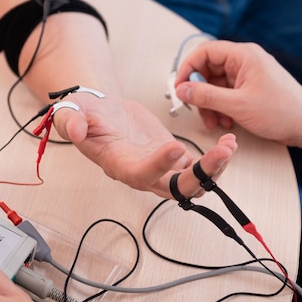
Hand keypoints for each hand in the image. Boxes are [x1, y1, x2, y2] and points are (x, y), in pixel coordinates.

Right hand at [52, 92, 237, 198]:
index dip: (159, 165)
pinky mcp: (174, 159)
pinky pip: (199, 169)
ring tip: (230, 145)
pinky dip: (216, 160)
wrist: (103, 113)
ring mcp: (161, 169)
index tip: (176, 147)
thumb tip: (76, 130)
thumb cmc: (86, 115)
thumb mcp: (72, 112)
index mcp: (118, 165)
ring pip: (192, 183)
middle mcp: (142, 174)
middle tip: (221, 152)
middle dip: (200, 175)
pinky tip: (229, 142)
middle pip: (174, 189)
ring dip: (214, 169)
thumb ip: (72, 121)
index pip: (140, 174)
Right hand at [174, 41, 301, 146]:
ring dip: (210, 104)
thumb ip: (206, 96)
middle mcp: (244, 61)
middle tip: (196, 108)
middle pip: (207, 70)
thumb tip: (182, 89)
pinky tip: (225, 122)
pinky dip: (220, 108)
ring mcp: (247, 75)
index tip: (179, 87)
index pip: (205, 52)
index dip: (188, 68)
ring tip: (214, 121)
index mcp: (243, 55)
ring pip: (215, 85)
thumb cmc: (282, 111)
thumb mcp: (237, 105)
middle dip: (199, 92)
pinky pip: (225, 94)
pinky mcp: (249, 89)